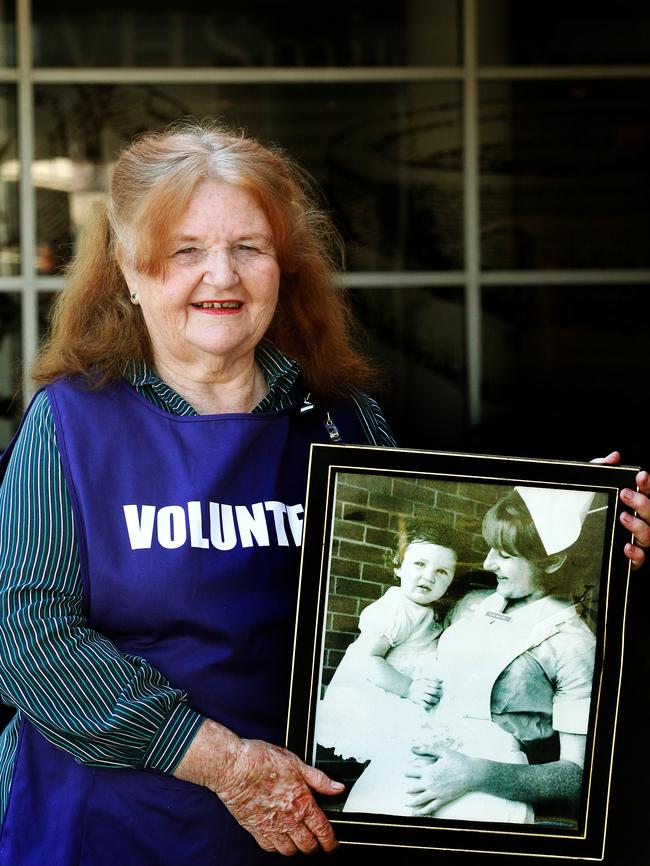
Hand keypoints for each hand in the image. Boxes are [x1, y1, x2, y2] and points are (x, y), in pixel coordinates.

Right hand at [174, 720, 341, 854]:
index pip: (322, 831)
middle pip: (307, 846)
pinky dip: (276, 846)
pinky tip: (278, 837)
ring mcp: (271, 827)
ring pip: (289, 851)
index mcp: (302, 803)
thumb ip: (319, 779)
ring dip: (296, 847)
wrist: (234, 767)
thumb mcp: (296, 763)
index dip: (330, 842)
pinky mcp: (254, 829)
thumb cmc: (262, 761)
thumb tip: (337, 788)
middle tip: (317, 841)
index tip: (332, 844)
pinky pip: (269, 848)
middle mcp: (288, 819)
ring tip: (298, 839)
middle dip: (315, 846)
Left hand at [404, 743, 479, 813]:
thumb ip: (426, 749)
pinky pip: (430, 808)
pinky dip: (422, 811)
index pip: (410, 772)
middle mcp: (429, 783)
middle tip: (404, 788)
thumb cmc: (457, 760)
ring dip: (411, 802)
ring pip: (418, 800)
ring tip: (406, 803)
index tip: (406, 773)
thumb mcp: (442, 751)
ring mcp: (436, 793)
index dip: (407, 772)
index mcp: (428, 770)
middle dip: (407, 788)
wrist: (471, 773)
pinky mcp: (443, 800)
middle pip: (412, 787)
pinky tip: (417, 813)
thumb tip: (412, 748)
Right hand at [407, 677, 442, 707]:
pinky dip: (429, 706)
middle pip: (434, 691)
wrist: (407, 687)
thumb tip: (442, 681)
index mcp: (424, 682)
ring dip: (435, 700)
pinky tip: (431, 705)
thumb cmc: (418, 682)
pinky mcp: (417, 701)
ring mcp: (420, 695)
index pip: (435, 684)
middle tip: (440, 694)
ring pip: (430, 699)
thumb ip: (433, 678)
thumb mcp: (424, 677)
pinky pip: (425, 705)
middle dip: (439, 693)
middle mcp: (422, 688)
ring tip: (436, 700)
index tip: (440, 688)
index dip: (439, 686)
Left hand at [593, 453, 649, 569]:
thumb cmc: (594, 512)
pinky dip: (635, 553)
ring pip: (648, 535)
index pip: (648, 493)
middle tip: (626, 494)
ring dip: (638, 526)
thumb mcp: (594, 489)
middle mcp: (642, 522)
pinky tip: (627, 547)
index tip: (641, 476)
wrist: (580, 542)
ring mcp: (638, 540)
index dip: (647, 485)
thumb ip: (602, 470)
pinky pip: (640, 558)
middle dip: (642, 502)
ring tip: (623, 517)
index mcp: (636, 505)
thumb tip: (613, 457)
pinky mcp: (632, 558)